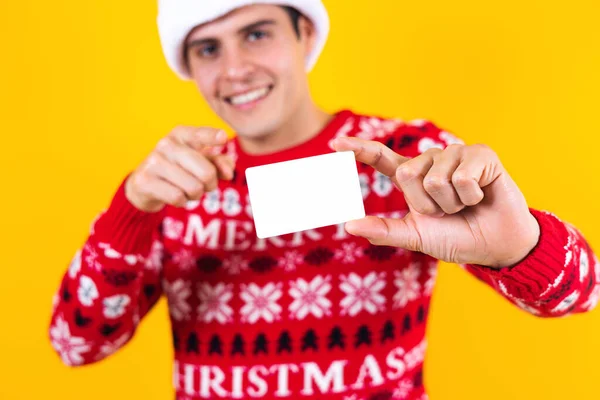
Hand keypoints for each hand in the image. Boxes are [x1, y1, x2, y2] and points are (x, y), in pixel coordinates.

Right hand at [125, 126, 233, 212]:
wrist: (144, 186)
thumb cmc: (179, 170)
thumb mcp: (200, 162)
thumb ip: (219, 163)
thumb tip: (229, 172)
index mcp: (181, 134)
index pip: (199, 135)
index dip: (212, 137)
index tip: (223, 138)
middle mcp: (166, 144)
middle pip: (207, 173)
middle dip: (211, 185)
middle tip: (204, 186)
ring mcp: (153, 161)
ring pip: (194, 188)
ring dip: (195, 195)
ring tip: (186, 190)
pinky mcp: (144, 180)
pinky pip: (178, 197)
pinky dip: (182, 201)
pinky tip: (174, 196)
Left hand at [330, 137, 539, 267]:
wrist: (496, 245)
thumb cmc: (456, 238)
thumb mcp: (416, 236)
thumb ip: (384, 230)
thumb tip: (348, 225)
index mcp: (413, 177)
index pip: (381, 158)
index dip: (358, 149)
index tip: (334, 143)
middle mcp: (430, 161)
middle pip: (408, 174)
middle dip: (427, 204)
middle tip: (447, 211)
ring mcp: (455, 154)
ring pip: (436, 179)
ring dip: (452, 203)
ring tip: (466, 205)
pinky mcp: (480, 153)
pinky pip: (462, 177)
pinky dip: (472, 197)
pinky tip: (482, 195)